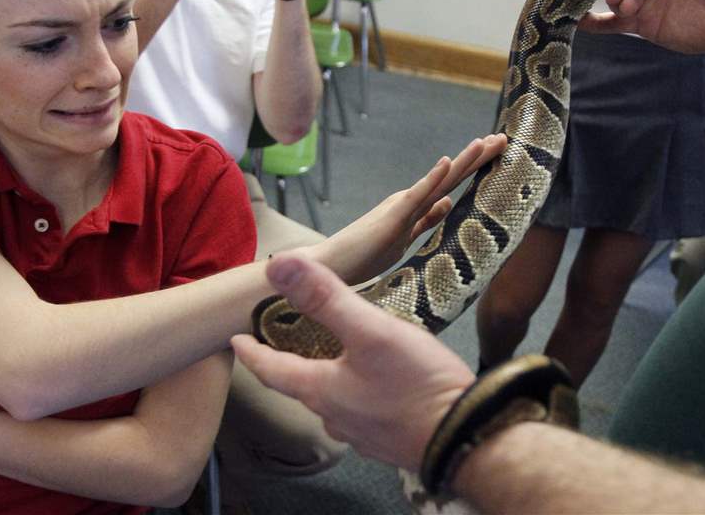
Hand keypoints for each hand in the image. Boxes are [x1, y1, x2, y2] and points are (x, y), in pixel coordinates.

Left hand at [231, 255, 474, 472]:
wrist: (468, 437)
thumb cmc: (417, 385)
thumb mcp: (370, 330)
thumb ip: (325, 298)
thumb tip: (279, 266)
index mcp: (320, 391)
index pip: (270, 370)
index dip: (251, 352)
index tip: (236, 341)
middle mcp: (335, 417)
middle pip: (300, 386)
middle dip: (290, 363)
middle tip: (285, 342)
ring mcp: (364, 434)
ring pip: (333, 401)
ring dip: (326, 378)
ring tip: (333, 355)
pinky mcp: (392, 439)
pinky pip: (363, 412)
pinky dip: (358, 392)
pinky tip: (375, 381)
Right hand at [307, 134, 507, 285]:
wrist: (327, 268)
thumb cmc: (360, 257)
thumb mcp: (403, 238)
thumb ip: (425, 220)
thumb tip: (449, 203)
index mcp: (413, 208)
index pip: (451, 184)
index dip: (475, 167)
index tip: (496, 150)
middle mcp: (408, 202)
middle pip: (450, 178)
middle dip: (478, 158)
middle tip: (504, 138)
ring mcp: (400, 209)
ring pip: (439, 182)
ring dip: (463, 162)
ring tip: (485, 142)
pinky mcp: (391, 219)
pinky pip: (416, 196)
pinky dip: (432, 178)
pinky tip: (447, 162)